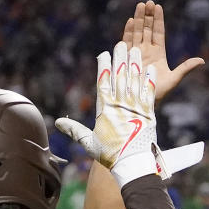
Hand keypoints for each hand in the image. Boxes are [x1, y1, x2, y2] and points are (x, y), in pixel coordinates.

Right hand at [56, 42, 157, 184]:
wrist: (132, 164)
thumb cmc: (109, 155)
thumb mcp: (89, 142)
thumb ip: (74, 130)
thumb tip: (57, 123)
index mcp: (105, 110)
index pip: (104, 82)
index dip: (104, 66)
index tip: (104, 54)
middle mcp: (121, 105)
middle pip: (120, 76)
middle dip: (120, 59)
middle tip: (122, 44)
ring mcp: (136, 108)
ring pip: (135, 80)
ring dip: (135, 64)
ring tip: (135, 50)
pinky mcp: (149, 113)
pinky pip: (149, 92)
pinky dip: (149, 79)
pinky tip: (150, 68)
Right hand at [123, 1, 204, 100]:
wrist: (142, 104)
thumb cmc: (158, 94)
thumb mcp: (174, 79)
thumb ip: (186, 68)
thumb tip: (202, 61)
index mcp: (158, 54)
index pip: (158, 32)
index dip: (158, 20)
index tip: (158, 7)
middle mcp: (146, 51)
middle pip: (147, 29)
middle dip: (147, 16)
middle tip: (148, 2)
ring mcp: (135, 54)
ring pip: (137, 33)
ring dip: (138, 19)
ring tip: (140, 6)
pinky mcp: (126, 59)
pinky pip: (126, 42)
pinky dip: (128, 32)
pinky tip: (131, 21)